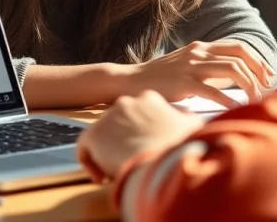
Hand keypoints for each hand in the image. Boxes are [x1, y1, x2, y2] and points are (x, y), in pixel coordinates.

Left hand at [78, 90, 204, 179]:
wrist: (165, 158)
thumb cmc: (181, 144)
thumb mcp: (191, 125)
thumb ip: (184, 119)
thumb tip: (186, 119)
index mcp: (148, 98)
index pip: (138, 114)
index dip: (140, 133)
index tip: (145, 147)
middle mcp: (126, 102)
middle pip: (119, 126)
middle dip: (124, 143)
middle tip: (133, 161)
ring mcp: (108, 117)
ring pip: (102, 138)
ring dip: (109, 154)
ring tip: (119, 171)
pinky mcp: (93, 134)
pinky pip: (85, 151)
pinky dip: (92, 165)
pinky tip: (104, 177)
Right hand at [123, 40, 273, 107]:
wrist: (132, 80)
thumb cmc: (162, 78)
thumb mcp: (188, 65)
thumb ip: (210, 69)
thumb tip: (237, 79)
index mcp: (202, 47)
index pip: (238, 47)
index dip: (258, 60)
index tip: (268, 76)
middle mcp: (199, 53)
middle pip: (239, 56)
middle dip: (258, 72)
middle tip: (267, 89)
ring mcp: (191, 66)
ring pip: (231, 69)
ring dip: (248, 85)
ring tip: (255, 100)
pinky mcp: (183, 83)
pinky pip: (212, 91)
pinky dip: (228, 99)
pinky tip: (236, 108)